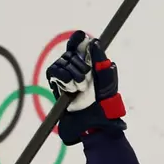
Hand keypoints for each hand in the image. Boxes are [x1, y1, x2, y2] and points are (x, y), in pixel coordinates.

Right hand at [46, 30, 125, 145]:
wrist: (91, 125)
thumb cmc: (104, 106)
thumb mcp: (107, 83)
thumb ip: (102, 63)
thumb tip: (95, 43)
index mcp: (89, 63)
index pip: (79, 43)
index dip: (78, 39)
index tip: (80, 38)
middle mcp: (76, 66)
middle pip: (71, 52)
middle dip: (80, 65)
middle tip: (86, 82)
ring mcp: (64, 74)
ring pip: (63, 62)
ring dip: (73, 75)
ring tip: (79, 89)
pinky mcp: (55, 83)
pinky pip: (55, 72)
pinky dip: (64, 79)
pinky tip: (70, 89)